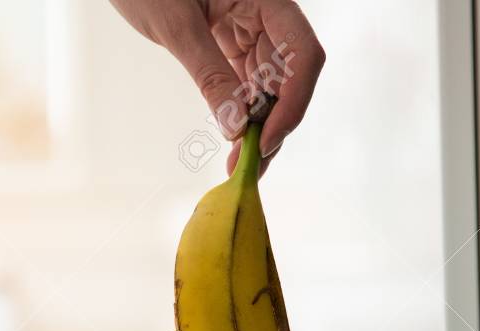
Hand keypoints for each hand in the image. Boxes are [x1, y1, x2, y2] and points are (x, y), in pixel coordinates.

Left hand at [110, 0, 324, 174]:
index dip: (293, 101)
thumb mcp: (177, 27)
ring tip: (240, 164)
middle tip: (250, 166)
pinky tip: (235, 140)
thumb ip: (210, 74)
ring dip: (260, 126)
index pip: (302, 54)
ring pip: (270, 85)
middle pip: (290, 77)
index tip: (264, 140)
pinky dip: (243, 112)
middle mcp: (267, 14)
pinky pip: (248, 82)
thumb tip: (237, 127)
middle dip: (275, 124)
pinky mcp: (231, 42)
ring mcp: (251, 29)